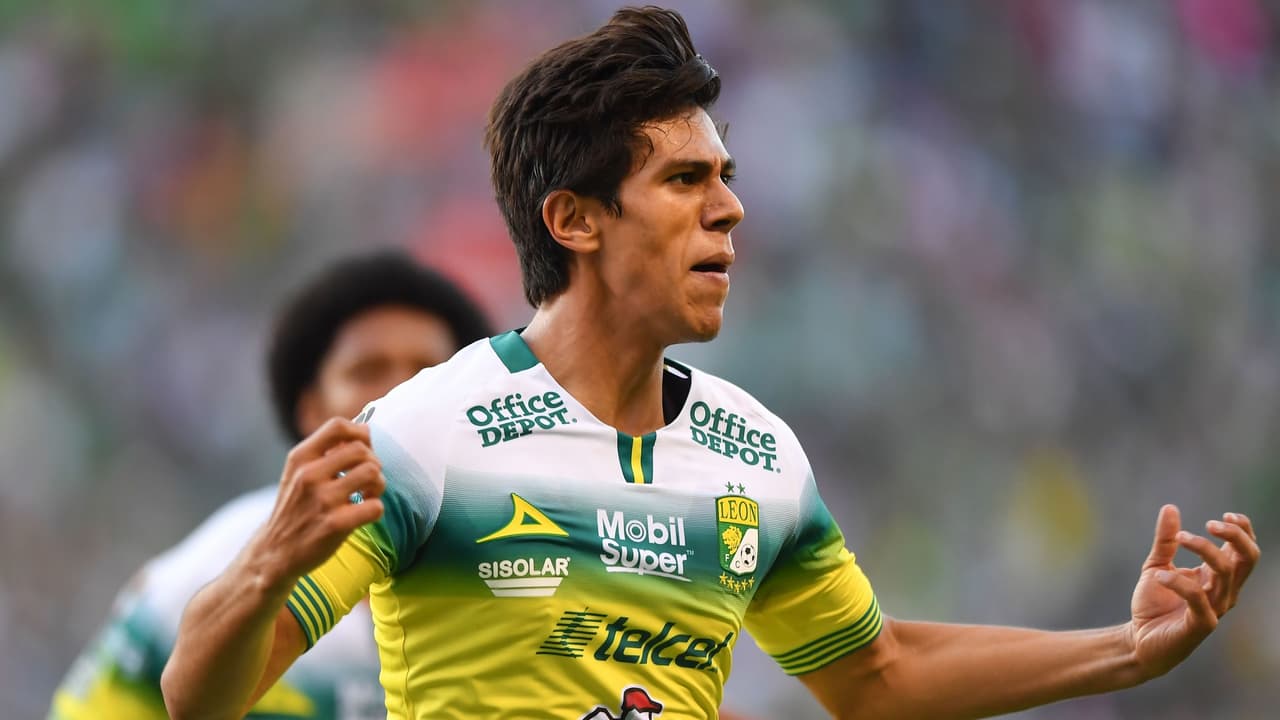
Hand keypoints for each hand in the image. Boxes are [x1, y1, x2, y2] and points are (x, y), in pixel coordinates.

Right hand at [252, 417, 386, 586]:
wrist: (275, 552)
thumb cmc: (296, 508)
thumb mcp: (299, 472)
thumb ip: (327, 450)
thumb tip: (366, 429)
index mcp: (300, 458)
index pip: (338, 426)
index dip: (360, 433)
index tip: (363, 449)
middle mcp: (309, 475)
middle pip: (362, 450)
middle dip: (373, 462)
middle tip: (367, 479)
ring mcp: (322, 500)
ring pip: (373, 473)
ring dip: (379, 484)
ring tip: (368, 494)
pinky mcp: (335, 524)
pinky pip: (375, 506)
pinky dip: (376, 510)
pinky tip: (365, 514)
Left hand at [1129, 504, 1259, 678]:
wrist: (1138, 640)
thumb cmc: (1154, 604)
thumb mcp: (1156, 565)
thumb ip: (1166, 540)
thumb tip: (1170, 508)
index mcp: (1218, 577)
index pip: (1245, 552)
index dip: (1243, 531)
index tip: (1226, 514)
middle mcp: (1224, 592)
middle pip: (1248, 559)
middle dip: (1236, 536)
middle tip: (1210, 523)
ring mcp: (1216, 609)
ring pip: (1225, 572)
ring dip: (1203, 549)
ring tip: (1179, 537)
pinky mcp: (1201, 624)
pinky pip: (1197, 597)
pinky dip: (1177, 581)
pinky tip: (1159, 575)